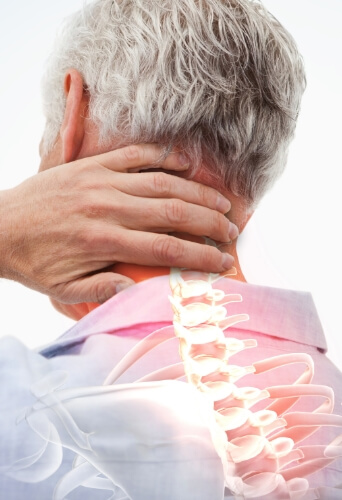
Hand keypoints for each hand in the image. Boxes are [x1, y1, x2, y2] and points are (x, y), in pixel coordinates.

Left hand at [0, 144, 236, 303]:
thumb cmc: (33, 261)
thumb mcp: (63, 289)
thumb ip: (103, 290)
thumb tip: (139, 291)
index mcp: (103, 242)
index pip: (166, 249)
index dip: (200, 255)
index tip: (223, 261)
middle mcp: (108, 208)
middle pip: (173, 213)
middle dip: (210, 222)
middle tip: (232, 229)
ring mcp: (100, 182)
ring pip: (161, 183)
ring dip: (197, 192)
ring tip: (222, 202)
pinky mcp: (91, 165)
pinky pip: (134, 155)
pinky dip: (163, 157)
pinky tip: (186, 164)